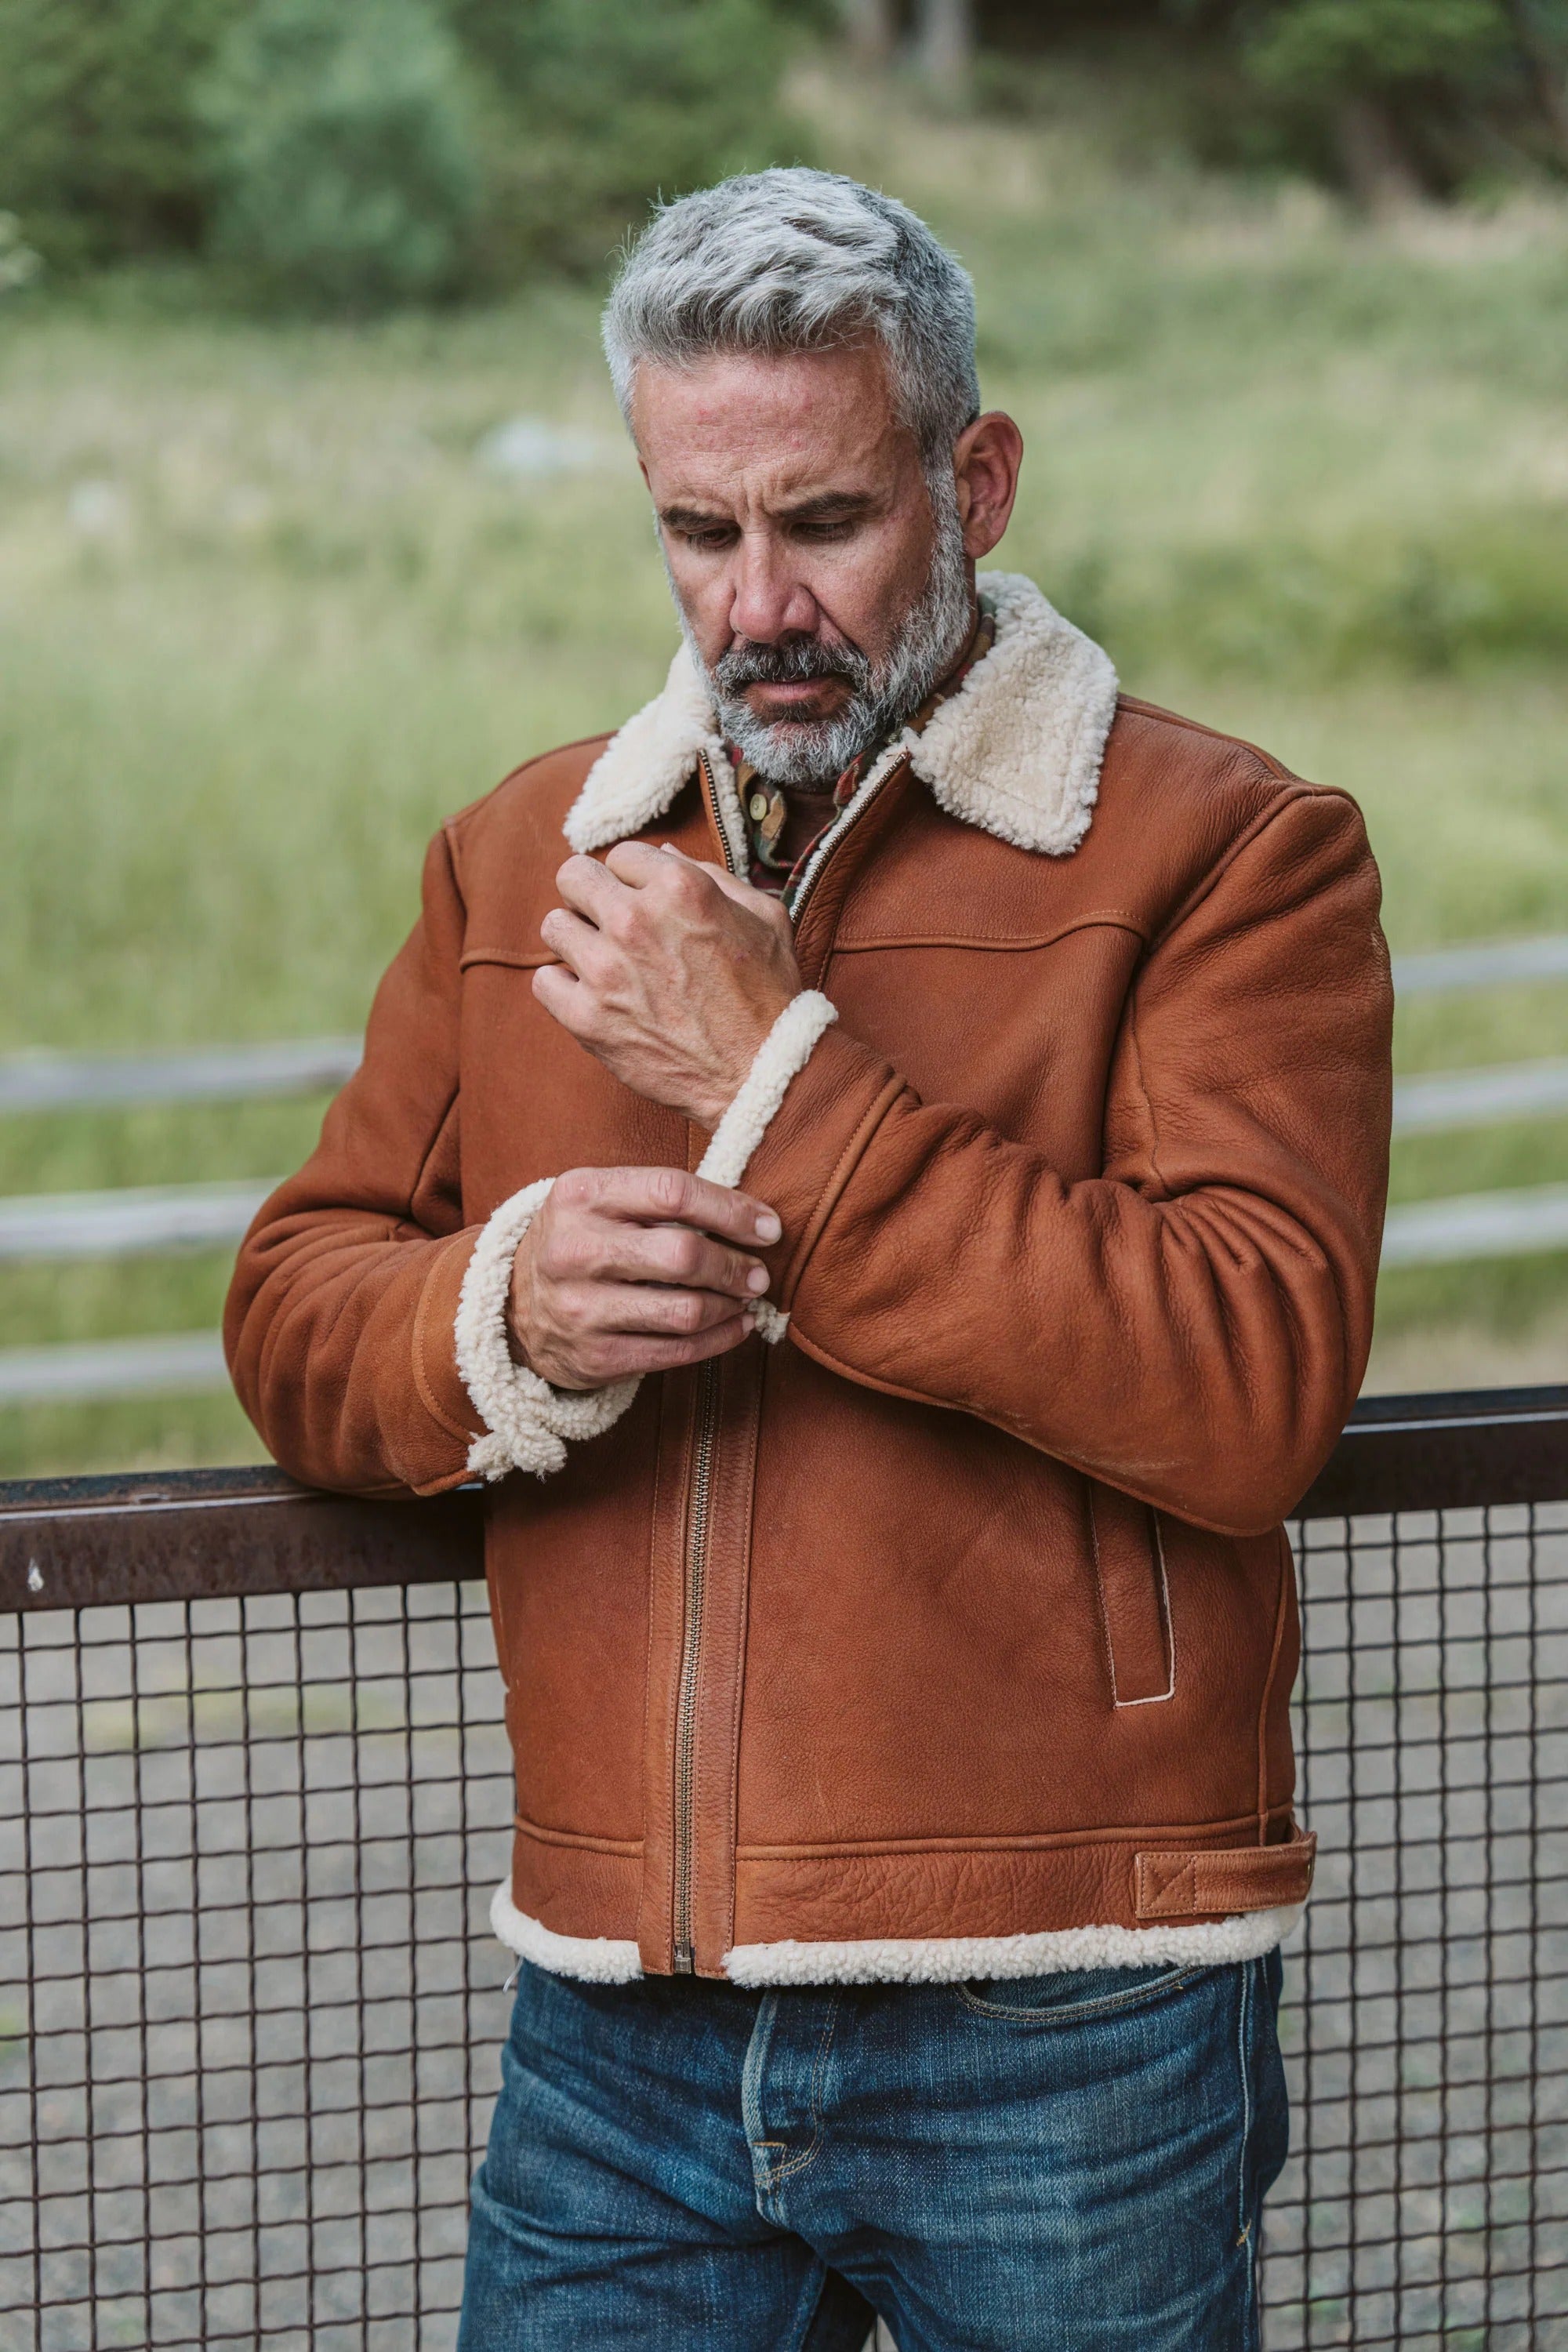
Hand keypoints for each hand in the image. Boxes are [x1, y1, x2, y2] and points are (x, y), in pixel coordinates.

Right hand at [506, 1165, 781, 1389]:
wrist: (513, 1305)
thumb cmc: (581, 1242)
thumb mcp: (602, 1201)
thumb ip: (659, 1200)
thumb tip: (752, 1219)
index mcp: (581, 1195)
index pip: (673, 1192)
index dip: (732, 1210)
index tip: (767, 1226)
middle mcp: (574, 1250)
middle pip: (682, 1255)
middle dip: (734, 1266)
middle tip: (758, 1273)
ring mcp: (580, 1308)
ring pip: (685, 1310)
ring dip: (731, 1306)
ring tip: (746, 1298)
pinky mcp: (594, 1356)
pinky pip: (676, 1352)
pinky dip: (718, 1340)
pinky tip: (734, 1326)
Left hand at [534, 842, 802, 1128]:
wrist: (762, 1073)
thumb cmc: (771, 996)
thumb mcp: (764, 918)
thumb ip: (714, 876)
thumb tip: (663, 854)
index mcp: (680, 887)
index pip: (622, 855)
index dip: (634, 879)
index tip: (644, 902)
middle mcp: (636, 921)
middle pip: (573, 877)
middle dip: (591, 894)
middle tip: (609, 922)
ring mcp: (607, 971)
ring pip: (554, 926)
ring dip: (576, 940)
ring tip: (603, 961)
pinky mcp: (588, 1019)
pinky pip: (544, 981)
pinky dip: (563, 987)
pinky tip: (592, 995)